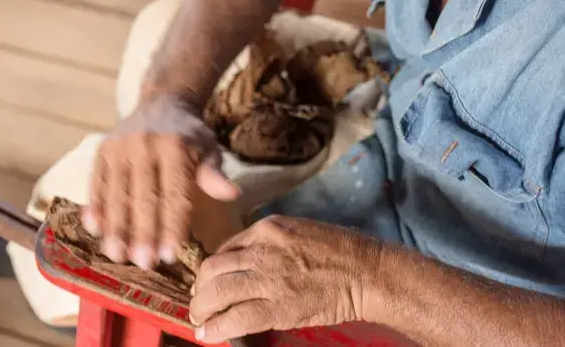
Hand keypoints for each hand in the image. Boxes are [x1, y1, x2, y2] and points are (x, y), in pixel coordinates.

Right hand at [84, 94, 239, 268]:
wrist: (162, 104)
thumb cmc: (190, 137)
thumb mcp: (209, 150)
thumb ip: (214, 174)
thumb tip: (232, 193)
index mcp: (175, 147)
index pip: (174, 194)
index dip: (172, 225)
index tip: (170, 254)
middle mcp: (144, 145)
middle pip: (143, 197)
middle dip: (143, 233)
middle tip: (144, 263)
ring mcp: (119, 147)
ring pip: (117, 194)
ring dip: (116, 228)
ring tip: (117, 256)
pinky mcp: (101, 151)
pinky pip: (96, 184)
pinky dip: (95, 207)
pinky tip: (94, 230)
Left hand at [189, 216, 381, 343]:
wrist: (366, 271)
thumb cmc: (341, 251)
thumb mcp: (299, 231)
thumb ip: (271, 243)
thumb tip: (247, 262)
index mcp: (267, 229)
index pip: (225, 248)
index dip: (212, 269)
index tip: (208, 281)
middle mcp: (262, 250)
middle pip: (213, 269)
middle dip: (200, 288)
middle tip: (198, 302)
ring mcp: (269, 278)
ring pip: (218, 292)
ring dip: (201, 309)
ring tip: (199, 319)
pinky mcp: (277, 306)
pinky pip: (236, 318)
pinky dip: (216, 328)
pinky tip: (208, 334)